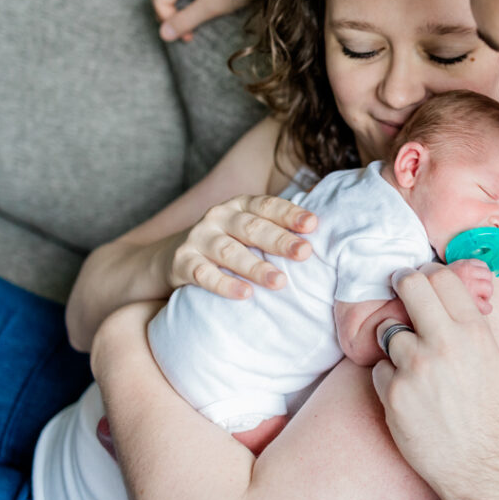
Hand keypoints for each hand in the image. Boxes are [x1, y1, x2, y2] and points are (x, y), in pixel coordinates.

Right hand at [149, 0, 272, 41]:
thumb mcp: (209, 7)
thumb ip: (184, 21)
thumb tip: (163, 35)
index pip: (158, 1)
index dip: (168, 22)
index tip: (187, 37)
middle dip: (166, 12)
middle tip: (184, 30)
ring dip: (175, 3)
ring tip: (192, 19)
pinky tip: (200, 4)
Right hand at [170, 194, 315, 298]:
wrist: (177, 258)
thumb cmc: (231, 244)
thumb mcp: (252, 231)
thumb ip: (280, 229)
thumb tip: (322, 231)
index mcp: (241, 205)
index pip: (267, 205)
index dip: (290, 214)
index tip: (313, 224)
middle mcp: (219, 216)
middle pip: (252, 227)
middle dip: (279, 240)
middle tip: (304, 253)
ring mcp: (198, 238)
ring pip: (229, 251)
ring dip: (255, 267)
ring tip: (279, 282)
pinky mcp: (182, 262)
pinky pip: (203, 274)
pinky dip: (224, 285)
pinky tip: (245, 294)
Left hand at [371, 264, 498, 497]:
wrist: (478, 463)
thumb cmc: (486, 412)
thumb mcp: (492, 359)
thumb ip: (469, 326)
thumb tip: (447, 295)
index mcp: (474, 332)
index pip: (443, 278)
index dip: (427, 274)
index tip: (420, 279)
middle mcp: (445, 342)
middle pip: (411, 286)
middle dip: (401, 282)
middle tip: (397, 284)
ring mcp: (416, 366)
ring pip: (389, 332)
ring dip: (395, 346)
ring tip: (415, 370)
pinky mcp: (393, 392)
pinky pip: (379, 370)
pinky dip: (389, 380)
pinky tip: (410, 397)